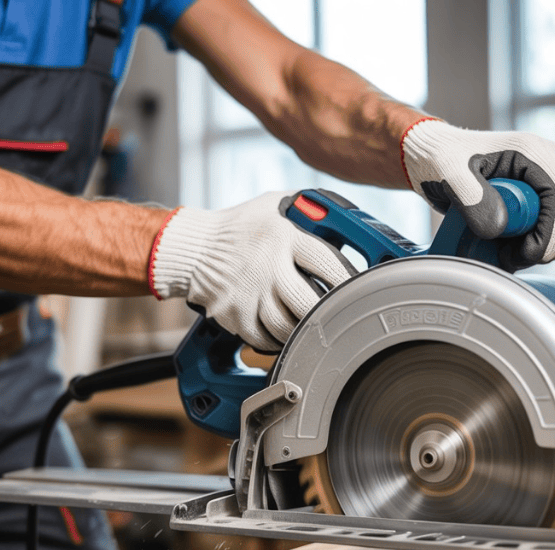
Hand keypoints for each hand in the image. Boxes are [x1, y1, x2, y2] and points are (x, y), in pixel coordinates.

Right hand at [148, 192, 355, 351]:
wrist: (195, 248)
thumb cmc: (241, 226)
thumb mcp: (276, 205)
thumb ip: (309, 212)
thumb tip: (346, 224)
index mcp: (282, 236)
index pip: (327, 263)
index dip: (348, 280)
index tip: (359, 289)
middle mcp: (266, 266)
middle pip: (309, 303)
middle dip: (328, 312)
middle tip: (339, 314)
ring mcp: (248, 294)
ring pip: (288, 327)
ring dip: (304, 329)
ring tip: (312, 322)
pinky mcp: (234, 316)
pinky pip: (266, 340)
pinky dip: (280, 340)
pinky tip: (286, 330)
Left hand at [401, 119, 554, 270]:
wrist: (438, 156)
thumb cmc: (442, 160)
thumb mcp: (450, 176)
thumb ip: (472, 199)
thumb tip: (501, 228)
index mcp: (533, 151)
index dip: (552, 234)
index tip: (523, 255)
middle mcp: (553, 161)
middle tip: (519, 256)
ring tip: (520, 252)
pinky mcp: (552, 192)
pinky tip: (526, 247)